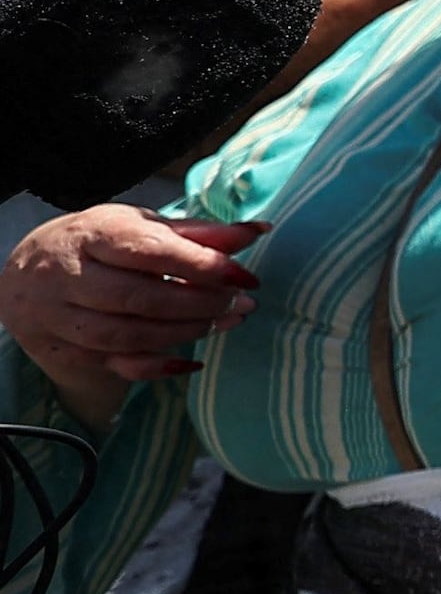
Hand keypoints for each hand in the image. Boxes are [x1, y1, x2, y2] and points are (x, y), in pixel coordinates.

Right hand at [2, 207, 266, 401]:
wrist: (30, 272)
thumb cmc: (100, 244)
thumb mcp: (139, 227)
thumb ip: (197, 233)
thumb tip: (258, 231)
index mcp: (91, 235)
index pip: (147, 251)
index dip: (200, 265)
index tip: (244, 276)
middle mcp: (66, 276)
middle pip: (137, 297)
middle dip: (198, 304)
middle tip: (241, 303)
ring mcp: (59, 316)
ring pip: (125, 335)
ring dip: (184, 333)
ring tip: (227, 323)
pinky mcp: (62, 349)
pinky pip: (113, 365)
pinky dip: (157, 367)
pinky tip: (191, 360)